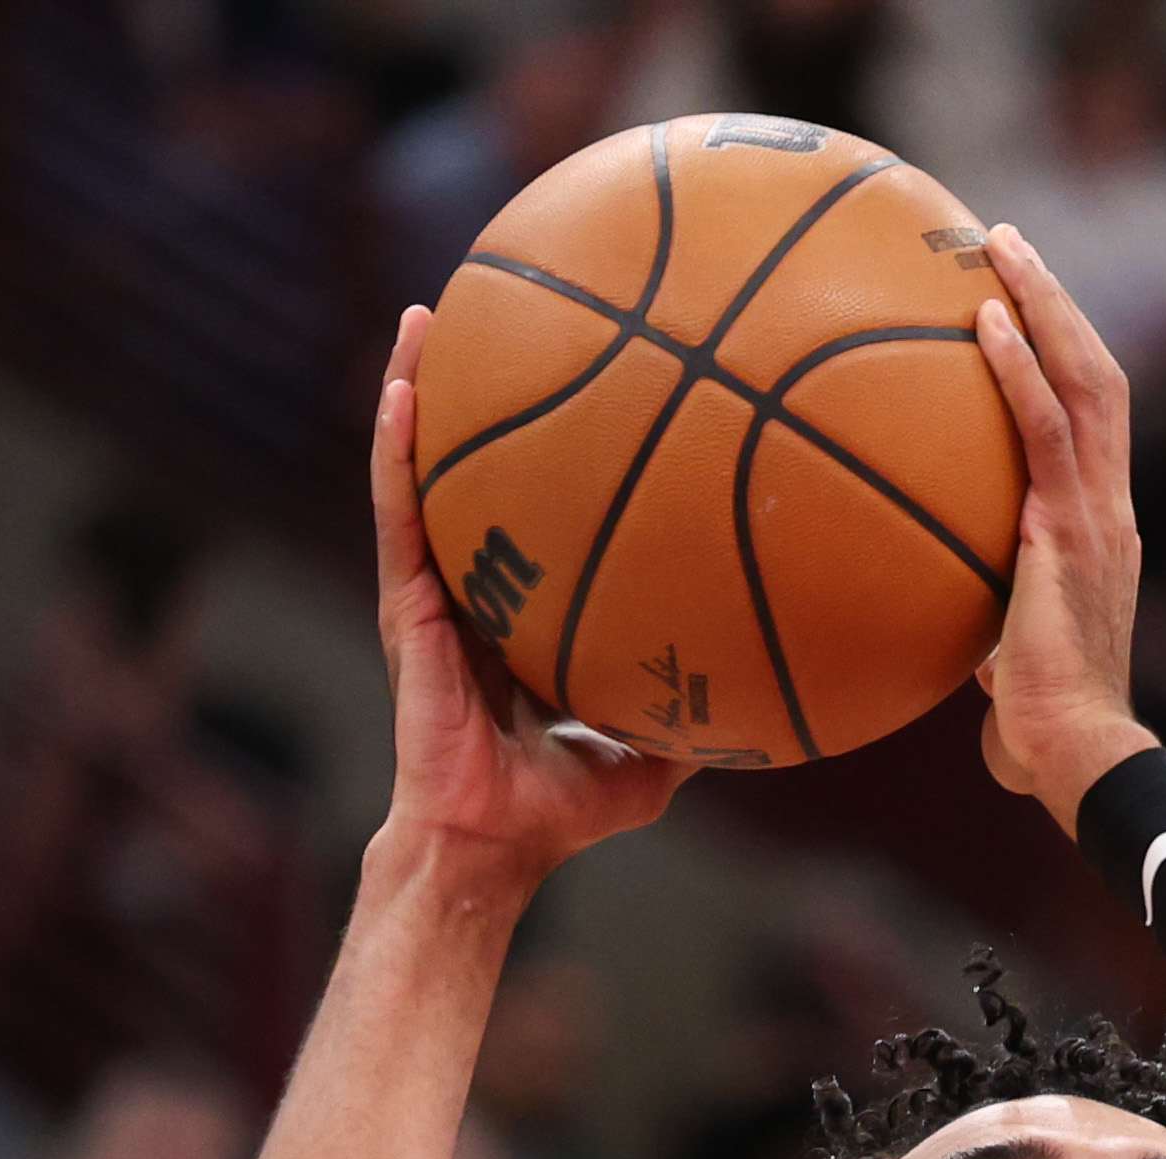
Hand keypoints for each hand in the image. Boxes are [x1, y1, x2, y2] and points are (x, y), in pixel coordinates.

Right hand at [364, 308, 683, 897]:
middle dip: (482, 391)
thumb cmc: (561, 813)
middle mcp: (473, 585)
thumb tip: (769, 690)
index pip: (535, 510)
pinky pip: (398, 509)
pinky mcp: (404, 605)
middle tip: (503, 307)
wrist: (493, 844)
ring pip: (419, 468)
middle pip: (475, 467)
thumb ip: (696, 715)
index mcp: (522, 607)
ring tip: (428, 312)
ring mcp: (432, 590)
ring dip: (417, 387)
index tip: (576, 377)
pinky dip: (395, 446)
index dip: (548, 448)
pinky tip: (405, 386)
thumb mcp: (653, 757)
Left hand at [968, 223, 1158, 831]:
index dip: (1065, 353)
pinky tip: (986, 323)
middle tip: (1007, 241)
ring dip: (1045, 303)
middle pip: (1100, 375)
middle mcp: (1111, 509)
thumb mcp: (1002, 656)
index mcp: (1102, 529)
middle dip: (1058, 300)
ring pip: (1086, 380)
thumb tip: (924, 623)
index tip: (1021, 301)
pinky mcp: (1073, 532)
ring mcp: (1098, 515)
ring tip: (1001, 245)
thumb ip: (979, 623)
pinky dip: (1020, 370)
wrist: (1078, 757)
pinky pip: (1048, 432)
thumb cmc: (1039, 729)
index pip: (1094, 419)